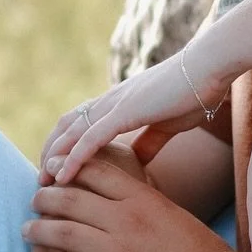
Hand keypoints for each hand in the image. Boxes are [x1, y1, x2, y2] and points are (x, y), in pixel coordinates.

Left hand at [23, 156, 228, 251]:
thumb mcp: (173, 216)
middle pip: (71, 196)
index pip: (95, 170)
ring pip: (62, 232)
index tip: (52, 170)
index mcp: (143, 197)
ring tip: (27, 231)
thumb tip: (123, 198)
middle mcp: (128, 218)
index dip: (68, 167)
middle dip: (45, 197)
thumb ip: (144, 204)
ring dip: (38, 230)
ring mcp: (119, 250)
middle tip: (33, 199)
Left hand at [43, 45, 228, 186]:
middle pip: (66, 126)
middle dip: (51, 152)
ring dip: (54, 158)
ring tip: (43, 183)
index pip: (80, 122)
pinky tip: (63, 177)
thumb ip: (149, 141)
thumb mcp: (167, 124)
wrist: (209, 68)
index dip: (65, 144)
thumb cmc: (193, 93)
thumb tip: (138, 161)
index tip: (56, 168)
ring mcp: (116, 104)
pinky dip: (74, 158)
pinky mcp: (126, 111)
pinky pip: (91, 138)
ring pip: (72, 132)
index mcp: (119, 102)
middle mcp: (110, 101)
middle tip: (42, 180)